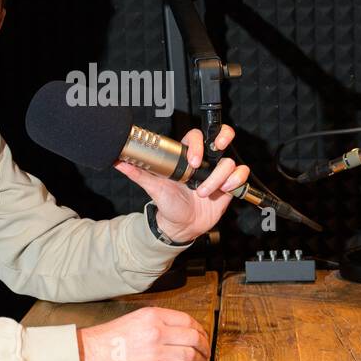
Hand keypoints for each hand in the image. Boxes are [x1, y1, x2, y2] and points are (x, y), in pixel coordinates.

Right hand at [77, 306, 210, 360]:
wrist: (88, 354)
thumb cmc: (108, 337)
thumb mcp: (134, 319)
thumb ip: (157, 322)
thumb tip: (180, 330)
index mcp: (152, 316)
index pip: (187, 321)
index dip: (200, 329)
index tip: (202, 336)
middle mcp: (157, 332)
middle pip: (193, 338)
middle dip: (205, 345)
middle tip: (206, 351)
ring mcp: (155, 352)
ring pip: (190, 354)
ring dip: (200, 359)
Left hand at [114, 124, 249, 242]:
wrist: (182, 225)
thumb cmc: (168, 204)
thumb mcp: (153, 187)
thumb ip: (138, 173)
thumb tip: (118, 161)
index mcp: (187, 157)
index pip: (196, 137)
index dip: (198, 144)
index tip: (194, 162)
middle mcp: (205, 161)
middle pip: (222, 135)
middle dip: (224, 137)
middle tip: (217, 148)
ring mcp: (218, 172)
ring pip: (229, 161)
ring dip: (218, 178)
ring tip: (204, 193)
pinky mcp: (230, 184)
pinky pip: (241, 174)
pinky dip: (236, 181)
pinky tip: (225, 190)